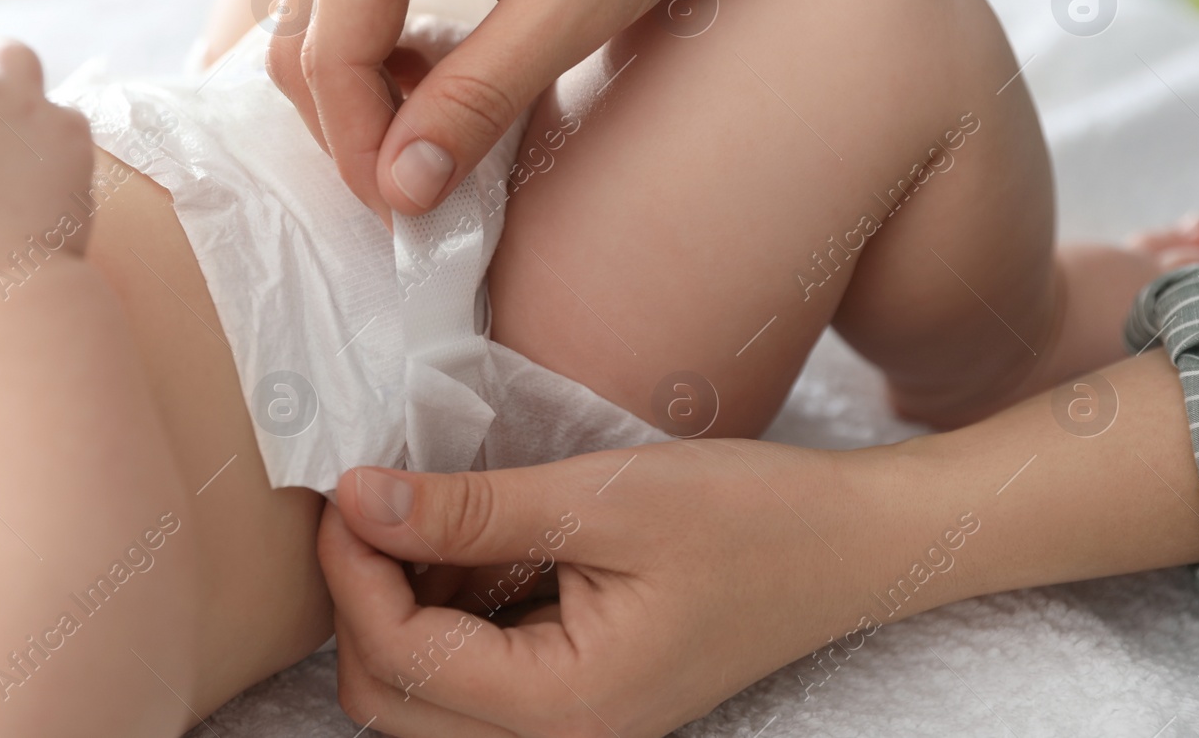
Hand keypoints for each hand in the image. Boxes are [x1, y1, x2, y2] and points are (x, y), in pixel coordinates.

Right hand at [267, 0, 760, 221]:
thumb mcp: (572, 7)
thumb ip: (477, 98)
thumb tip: (401, 189)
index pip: (329, 48)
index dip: (361, 145)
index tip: (412, 216)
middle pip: (304, 42)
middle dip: (353, 132)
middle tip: (416, 203)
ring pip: (323, 33)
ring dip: (366, 107)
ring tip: (436, 156)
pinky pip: (360, 13)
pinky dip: (388, 72)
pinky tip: (443, 100)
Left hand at [319, 440, 901, 737]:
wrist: (852, 545)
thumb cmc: (750, 517)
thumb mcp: (602, 500)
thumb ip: (471, 512)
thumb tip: (357, 499)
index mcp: (566, 710)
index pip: (399, 658)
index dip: (351, 569)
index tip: (345, 485)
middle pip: (391, 701)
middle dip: (360, 599)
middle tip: (371, 503)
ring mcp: (573, 728)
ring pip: (424, 698)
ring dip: (398, 609)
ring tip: (422, 518)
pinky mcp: (582, 698)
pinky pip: (475, 680)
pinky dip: (447, 617)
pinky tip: (470, 547)